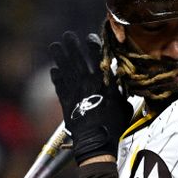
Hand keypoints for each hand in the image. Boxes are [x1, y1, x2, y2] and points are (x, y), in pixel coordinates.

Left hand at [49, 31, 132, 163]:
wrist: (96, 142)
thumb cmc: (114, 125)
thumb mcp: (123, 106)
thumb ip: (118, 92)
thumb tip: (119, 84)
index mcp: (103, 82)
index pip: (97, 58)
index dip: (92, 45)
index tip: (89, 37)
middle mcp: (87, 83)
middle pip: (77, 59)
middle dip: (72, 46)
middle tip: (67, 36)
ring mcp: (74, 91)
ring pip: (65, 69)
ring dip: (60, 57)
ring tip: (55, 46)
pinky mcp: (65, 102)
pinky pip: (59, 86)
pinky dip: (56, 77)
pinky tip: (54, 70)